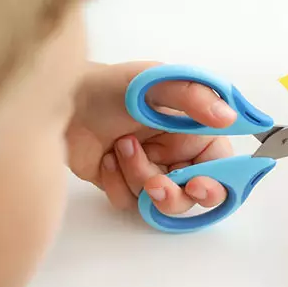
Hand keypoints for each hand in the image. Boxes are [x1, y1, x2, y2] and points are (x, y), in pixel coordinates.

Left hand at [66, 62, 236, 211]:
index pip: (221, 168)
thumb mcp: (154, 83)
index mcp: (193, 132)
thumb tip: (229, 116)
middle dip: (173, 194)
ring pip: (159, 203)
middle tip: (156, 185)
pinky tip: (106, 159)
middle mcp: (176, 155)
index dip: (216, 183)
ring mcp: (150, 171)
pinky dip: (117, 184)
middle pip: (192, 196)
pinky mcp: (124, 184)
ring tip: (121, 148)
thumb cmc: (108, 86)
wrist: (58, 101)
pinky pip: (130, 203)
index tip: (198, 184)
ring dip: (139, 179)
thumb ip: (193, 98)